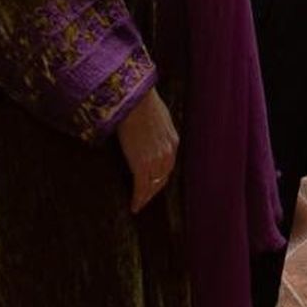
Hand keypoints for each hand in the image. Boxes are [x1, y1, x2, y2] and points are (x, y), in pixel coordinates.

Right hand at [116, 88, 178, 213]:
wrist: (136, 101)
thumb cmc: (143, 103)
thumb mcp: (159, 115)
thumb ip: (158, 128)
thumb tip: (150, 130)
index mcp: (173, 141)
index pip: (168, 166)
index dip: (161, 176)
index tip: (154, 183)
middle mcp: (168, 154)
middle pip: (162, 178)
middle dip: (154, 190)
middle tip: (145, 198)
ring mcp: (155, 161)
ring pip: (152, 185)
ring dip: (146, 197)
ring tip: (139, 204)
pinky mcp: (142, 164)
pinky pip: (141, 187)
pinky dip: (138, 198)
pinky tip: (134, 206)